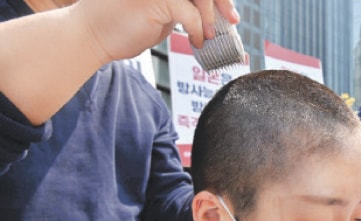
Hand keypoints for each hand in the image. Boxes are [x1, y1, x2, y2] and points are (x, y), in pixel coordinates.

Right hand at [75, 0, 238, 61]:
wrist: (90, 37)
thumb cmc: (122, 28)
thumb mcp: (158, 13)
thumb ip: (180, 7)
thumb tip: (210, 13)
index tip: (230, 13)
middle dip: (222, 1)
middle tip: (233, 20)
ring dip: (211, 16)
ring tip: (209, 34)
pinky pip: (190, 13)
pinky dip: (198, 29)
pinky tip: (196, 41)